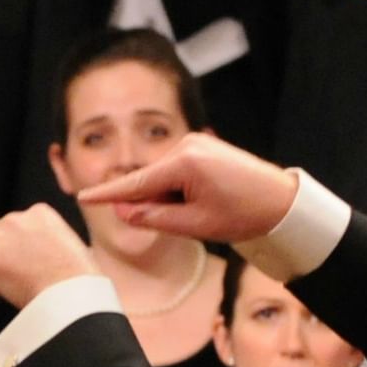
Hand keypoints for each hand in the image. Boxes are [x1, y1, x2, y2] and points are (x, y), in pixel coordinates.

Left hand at [0, 204, 100, 308]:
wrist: (74, 293)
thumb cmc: (81, 282)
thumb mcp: (73, 250)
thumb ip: (53, 247)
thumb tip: (44, 263)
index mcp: (41, 214)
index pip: (14, 224)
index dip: (12, 246)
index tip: (20, 265)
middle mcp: (16, 220)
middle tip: (5, 278)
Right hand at [75, 135, 298, 245]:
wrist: (284, 202)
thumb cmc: (244, 214)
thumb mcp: (196, 224)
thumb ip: (155, 217)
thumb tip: (123, 212)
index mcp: (185, 162)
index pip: (136, 183)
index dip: (108, 194)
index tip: (83, 196)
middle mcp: (187, 144)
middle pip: (149, 180)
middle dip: (152, 202)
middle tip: (185, 221)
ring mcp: (195, 142)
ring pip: (162, 177)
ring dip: (169, 197)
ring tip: (202, 211)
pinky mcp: (202, 146)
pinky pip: (176, 170)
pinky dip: (178, 188)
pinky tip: (201, 200)